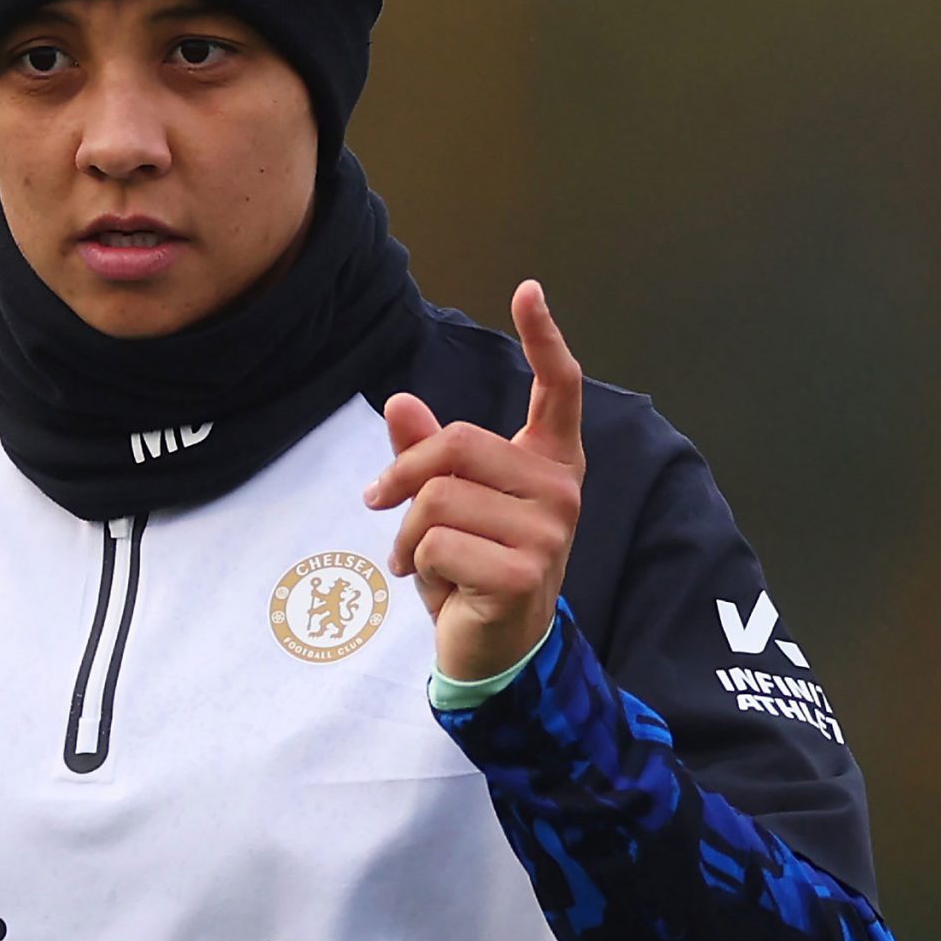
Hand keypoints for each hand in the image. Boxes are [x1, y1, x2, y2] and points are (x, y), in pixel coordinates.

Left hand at [362, 279, 585, 681]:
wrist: (492, 650)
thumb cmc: (471, 569)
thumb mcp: (444, 505)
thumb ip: (426, 454)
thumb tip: (399, 401)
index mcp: (549, 463)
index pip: (558, 389)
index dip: (544, 338)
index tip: (528, 290)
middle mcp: (560, 490)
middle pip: (458, 444)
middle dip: (404, 477)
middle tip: (379, 504)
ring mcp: (550, 531)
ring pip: (438, 497)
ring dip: (407, 533)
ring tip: (419, 560)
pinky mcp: (526, 571)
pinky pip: (435, 542)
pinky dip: (416, 565)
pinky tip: (438, 587)